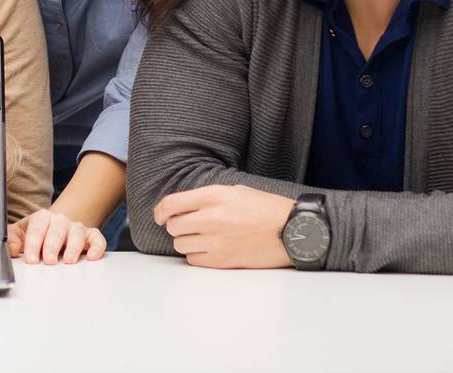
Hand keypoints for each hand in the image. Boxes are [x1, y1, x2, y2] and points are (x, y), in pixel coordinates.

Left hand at [7, 208, 106, 264]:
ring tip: (68, 261)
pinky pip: (97, 239)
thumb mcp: (22, 233)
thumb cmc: (38, 233)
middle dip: (52, 246)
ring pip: (77, 233)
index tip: (31, 259)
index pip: (37, 229)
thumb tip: (11, 249)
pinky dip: (97, 247)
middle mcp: (60, 220)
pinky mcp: (91, 236)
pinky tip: (91, 257)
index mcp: (42, 218)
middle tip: (49, 261)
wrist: (58, 226)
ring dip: (73, 247)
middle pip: (57, 231)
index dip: (33, 244)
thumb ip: (13, 239)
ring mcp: (76, 227)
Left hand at [152, 185, 295, 268]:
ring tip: (201, 238)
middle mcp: (210, 218)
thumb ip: (207, 197)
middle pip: (173, 226)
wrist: (292, 231)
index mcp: (213, 196)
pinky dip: (197, 256)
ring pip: (180, 245)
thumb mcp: (236, 190)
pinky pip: (193, 260)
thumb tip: (184, 206)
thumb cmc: (267, 209)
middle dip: (176, 226)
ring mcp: (216, 241)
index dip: (160, 211)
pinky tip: (210, 249)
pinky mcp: (223, 261)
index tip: (159, 216)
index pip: (171, 204)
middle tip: (188, 226)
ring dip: (186, 241)